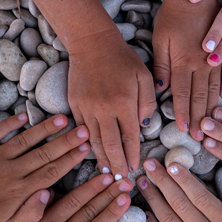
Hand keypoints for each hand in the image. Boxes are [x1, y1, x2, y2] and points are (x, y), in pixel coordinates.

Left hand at [0, 113, 90, 221]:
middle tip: (84, 130)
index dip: (71, 159)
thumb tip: (49, 194)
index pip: (52, 171)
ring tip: (62, 118)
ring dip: (44, 129)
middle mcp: (9, 172)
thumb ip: (31, 214)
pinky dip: (9, 124)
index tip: (86, 148)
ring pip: (24, 140)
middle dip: (66, 141)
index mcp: (19, 191)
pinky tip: (23, 116)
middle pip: (44, 153)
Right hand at [68, 35, 156, 178]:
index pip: (129, 137)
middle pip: (110, 145)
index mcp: (124, 103)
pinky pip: (81, 129)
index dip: (132, 156)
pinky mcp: (74, 104)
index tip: (134, 168)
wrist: (92, 43)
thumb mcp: (145, 76)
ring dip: (101, 158)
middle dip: (116, 164)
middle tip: (120, 178)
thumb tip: (143, 126)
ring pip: (93, 140)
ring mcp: (86, 107)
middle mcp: (104, 109)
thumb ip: (147, 103)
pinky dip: (87, 143)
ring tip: (106, 171)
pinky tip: (92, 152)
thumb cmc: (123, 59)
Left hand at [153, 0, 220, 139]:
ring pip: (214, 89)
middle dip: (199, 118)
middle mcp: (201, 63)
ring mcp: (214, 57)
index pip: (183, 94)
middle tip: (200, 137)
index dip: (184, 114)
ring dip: (212, 108)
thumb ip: (161, 66)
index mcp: (183, 62)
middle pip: (200, 97)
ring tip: (212, 125)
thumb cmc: (171, 15)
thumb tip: (160, 89)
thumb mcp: (160, 40)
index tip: (184, 130)